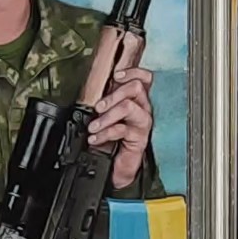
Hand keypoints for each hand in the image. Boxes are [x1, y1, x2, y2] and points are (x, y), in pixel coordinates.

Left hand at [90, 66, 154, 189]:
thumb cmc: (112, 139)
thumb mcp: (107, 116)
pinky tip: (94, 139)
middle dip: (113, 95)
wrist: (116, 165)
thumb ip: (107, 102)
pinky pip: (121, 129)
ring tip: (93, 127)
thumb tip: (94, 91)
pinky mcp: (140, 137)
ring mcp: (142, 122)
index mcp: (136, 99)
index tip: (116, 76)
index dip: (132, 72)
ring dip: (107, 116)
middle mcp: (143, 108)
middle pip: (136, 87)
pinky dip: (104, 133)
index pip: (144, 78)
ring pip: (128, 106)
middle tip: (98, 107)